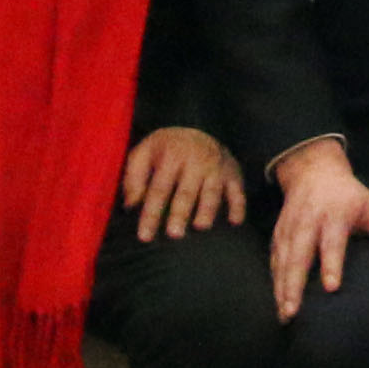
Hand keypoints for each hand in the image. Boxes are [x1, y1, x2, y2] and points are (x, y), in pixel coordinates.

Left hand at [123, 123, 247, 241]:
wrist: (198, 131)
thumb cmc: (166, 150)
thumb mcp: (145, 152)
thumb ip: (134, 177)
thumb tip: (130, 205)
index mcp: (172, 154)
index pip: (159, 188)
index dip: (151, 213)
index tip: (144, 236)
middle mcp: (196, 160)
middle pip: (186, 191)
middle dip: (180, 213)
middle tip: (174, 234)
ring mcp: (216, 166)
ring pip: (212, 192)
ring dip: (207, 210)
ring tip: (200, 227)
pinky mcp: (233, 173)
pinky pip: (237, 191)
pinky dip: (238, 206)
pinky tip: (235, 222)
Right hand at [262, 136, 368, 316]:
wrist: (314, 172)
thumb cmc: (350, 197)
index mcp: (335, 214)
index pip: (332, 243)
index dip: (332, 264)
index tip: (332, 288)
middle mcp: (309, 221)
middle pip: (299, 255)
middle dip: (294, 284)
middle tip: (294, 312)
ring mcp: (290, 227)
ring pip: (283, 260)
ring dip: (281, 288)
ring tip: (284, 315)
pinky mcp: (278, 233)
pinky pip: (274, 259)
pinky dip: (274, 280)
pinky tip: (278, 302)